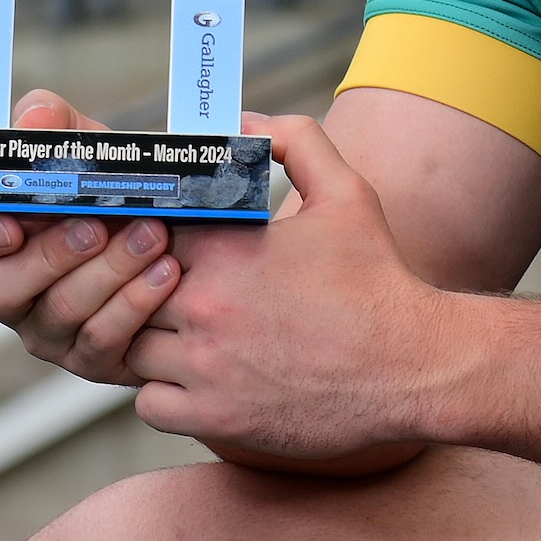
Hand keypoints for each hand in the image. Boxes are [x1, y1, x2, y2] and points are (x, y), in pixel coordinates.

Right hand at [0, 89, 181, 384]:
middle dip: (49, 257)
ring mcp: (50, 332)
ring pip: (58, 314)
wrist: (190, 234)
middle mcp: (13, 292)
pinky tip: (166, 272)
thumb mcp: (93, 149)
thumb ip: (58, 126)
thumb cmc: (121, 189)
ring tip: (151, 235)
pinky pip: (101, 341)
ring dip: (107, 272)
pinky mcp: (92, 358)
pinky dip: (136, 303)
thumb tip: (32, 120)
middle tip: (96, 226)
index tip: (12, 223)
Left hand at [125, 113, 448, 465]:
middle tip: (177, 294)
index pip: (144, 232)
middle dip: (145, 290)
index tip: (172, 248)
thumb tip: (244, 122)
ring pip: (131, 349)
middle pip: (129, 291)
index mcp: (224, 249)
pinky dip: (162, 394)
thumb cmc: (376, 279)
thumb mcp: (347, 193)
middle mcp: (204, 306)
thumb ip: (295, 140)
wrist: (412, 365)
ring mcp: (205, 366)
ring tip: (186, 336)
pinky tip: (195, 379)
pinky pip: (147, 404)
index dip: (151, 238)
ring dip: (150, 342)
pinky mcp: (214, 417)